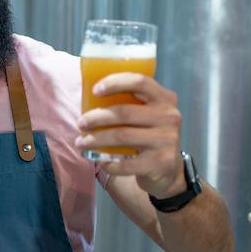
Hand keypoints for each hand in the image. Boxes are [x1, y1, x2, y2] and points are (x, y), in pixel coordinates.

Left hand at [76, 72, 185, 197]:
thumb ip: (129, 103)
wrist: (167, 169)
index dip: (115, 82)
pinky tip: (100, 161)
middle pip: (124, 112)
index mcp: (165, 98)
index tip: (95, 90)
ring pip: (122, 136)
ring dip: (96, 140)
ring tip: (81, 143)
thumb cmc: (148, 135)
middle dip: (96, 117)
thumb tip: (88, 97)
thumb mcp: (147, 114)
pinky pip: (126, 163)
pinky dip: (108, 162)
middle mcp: (169, 117)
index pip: (140, 81)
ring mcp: (167, 140)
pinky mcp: (161, 162)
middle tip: (80, 124)